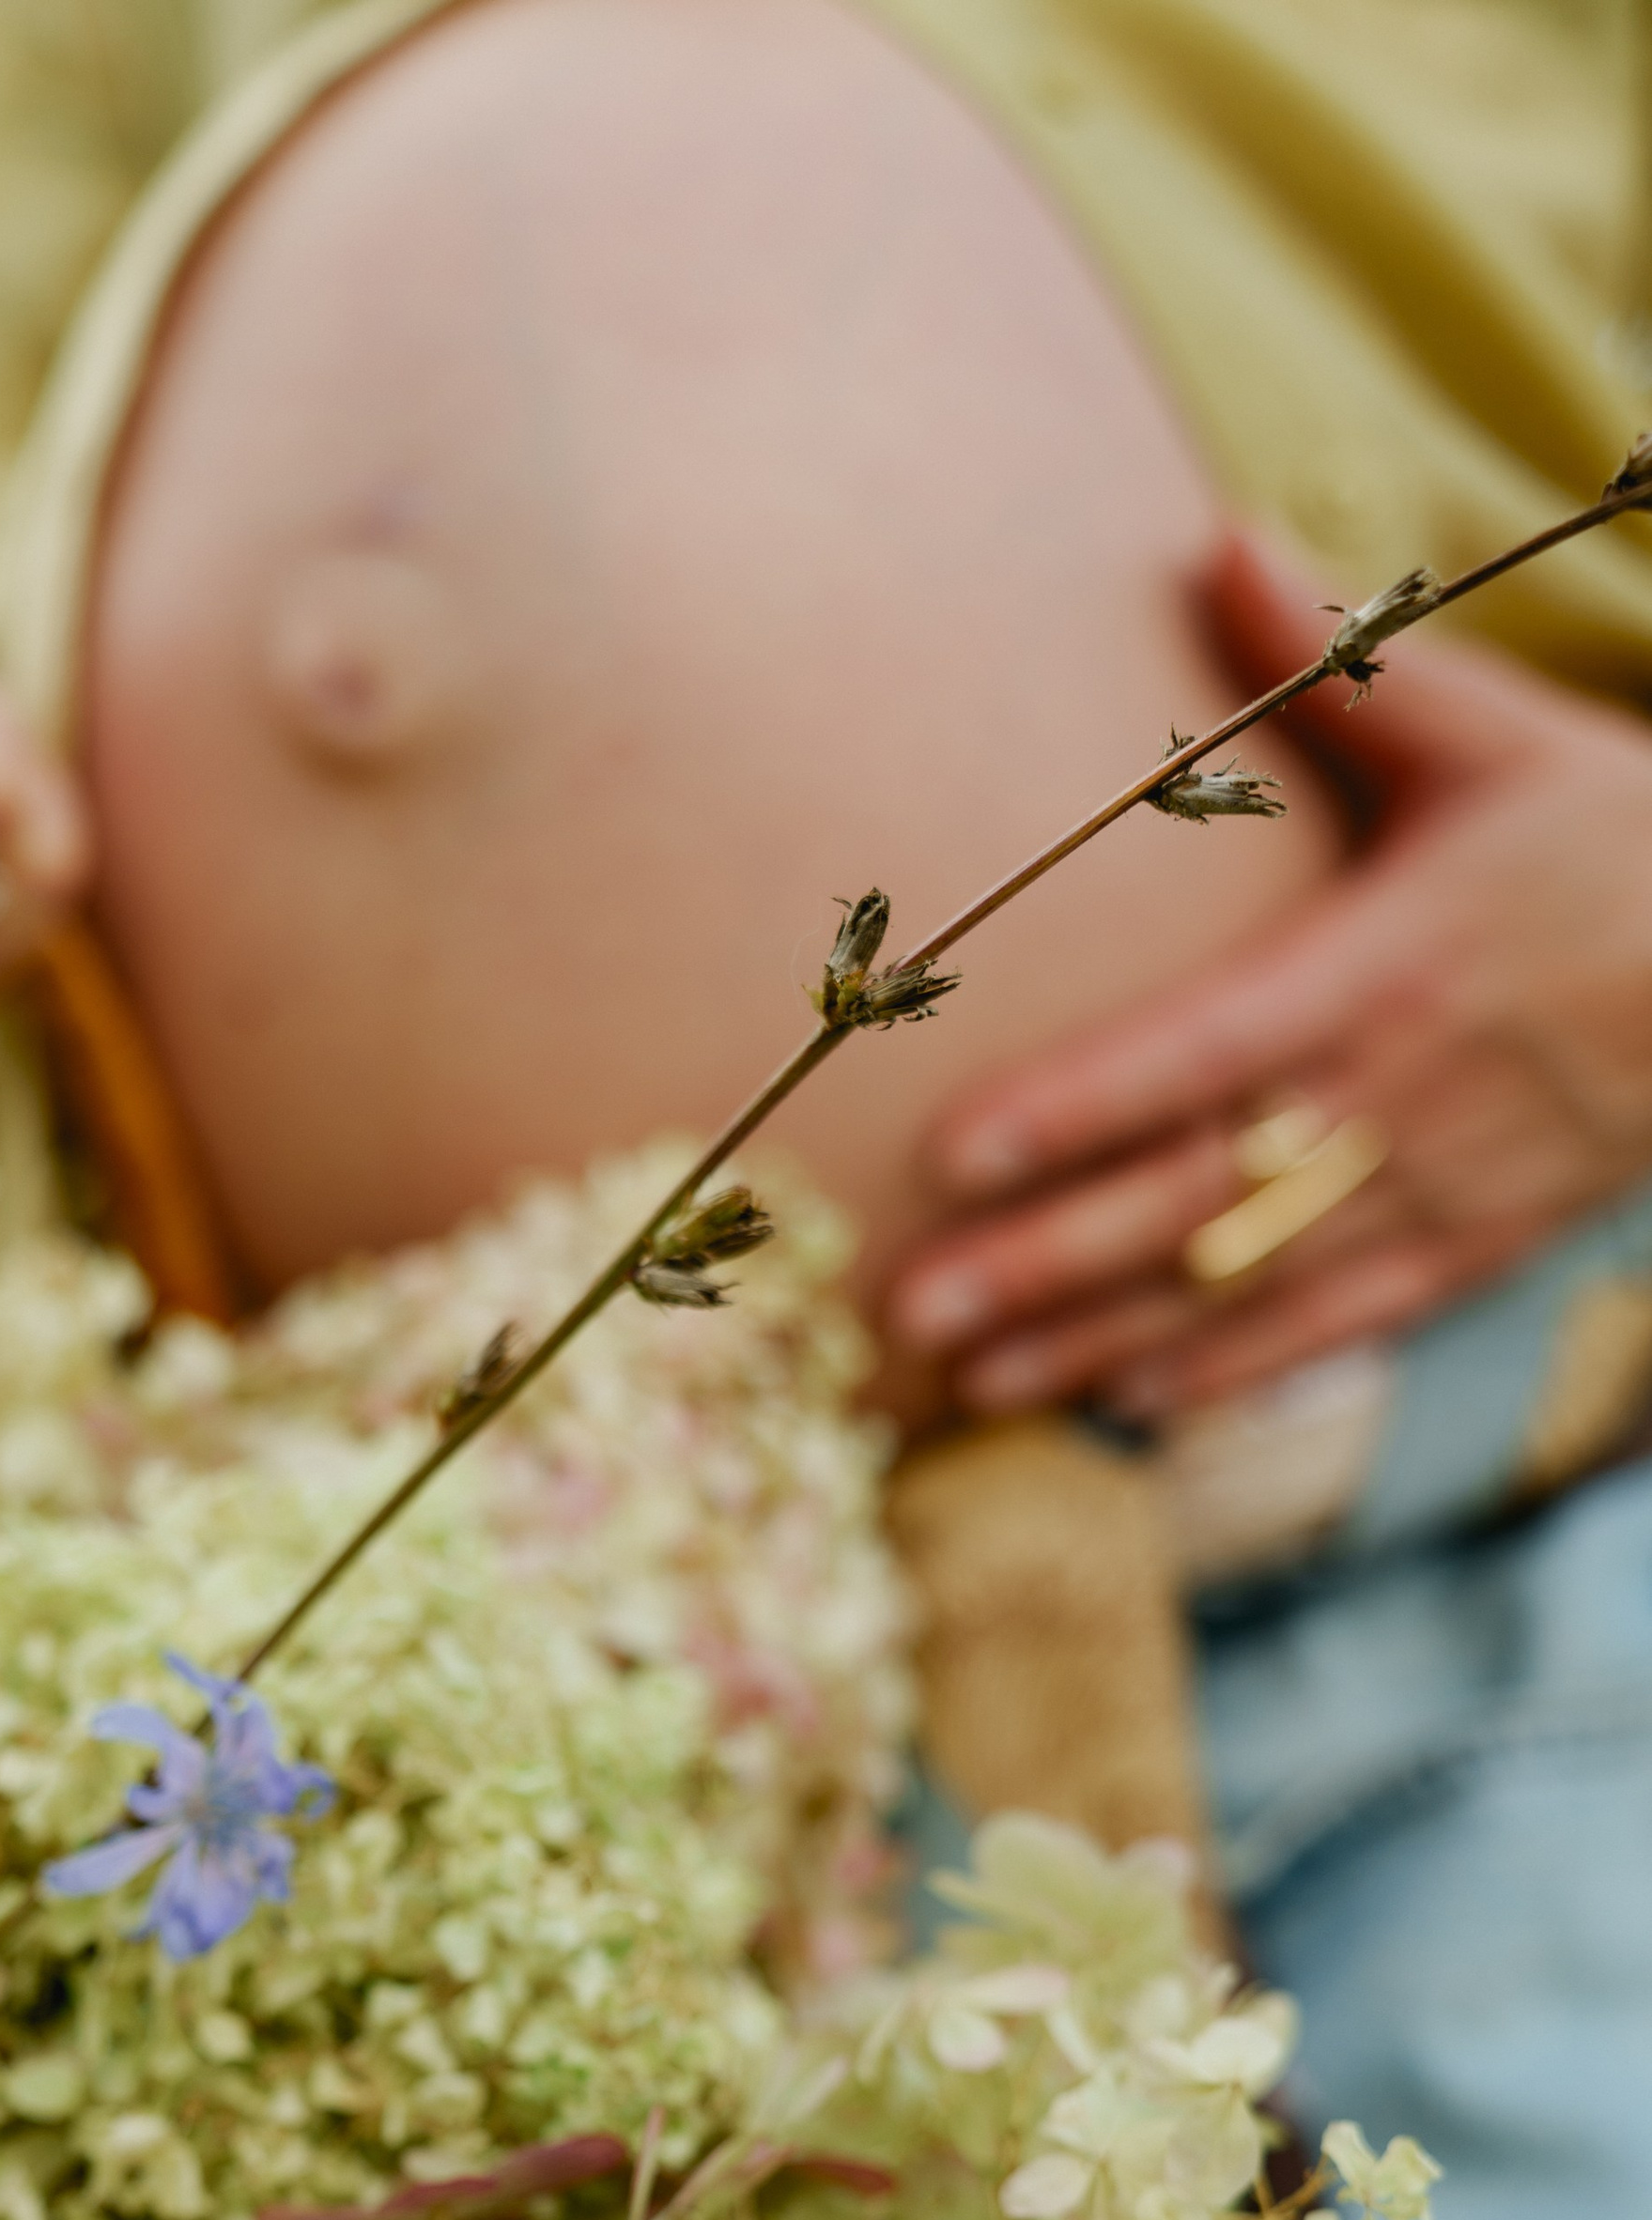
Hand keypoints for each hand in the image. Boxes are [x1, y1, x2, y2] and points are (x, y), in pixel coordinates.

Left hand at [889, 529, 1651, 1418]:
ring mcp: (1437, 1190)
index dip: (1079, 1104)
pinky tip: (1127, 1406)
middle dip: (1047, 1259)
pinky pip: (1338, 1329)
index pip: (1203, 1050)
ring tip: (976, 1379)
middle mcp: (1397, 1099)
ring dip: (1105, 1339)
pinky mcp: (1475, 1249)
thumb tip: (1219, 539)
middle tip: (912, 1310)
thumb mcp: (1501, 739)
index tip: (957, 1148)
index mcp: (1385, 968)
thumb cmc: (1616, 842)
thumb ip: (1352, 664)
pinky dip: (1233, 1376)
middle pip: (1196, 1193)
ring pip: (1247, 1285)